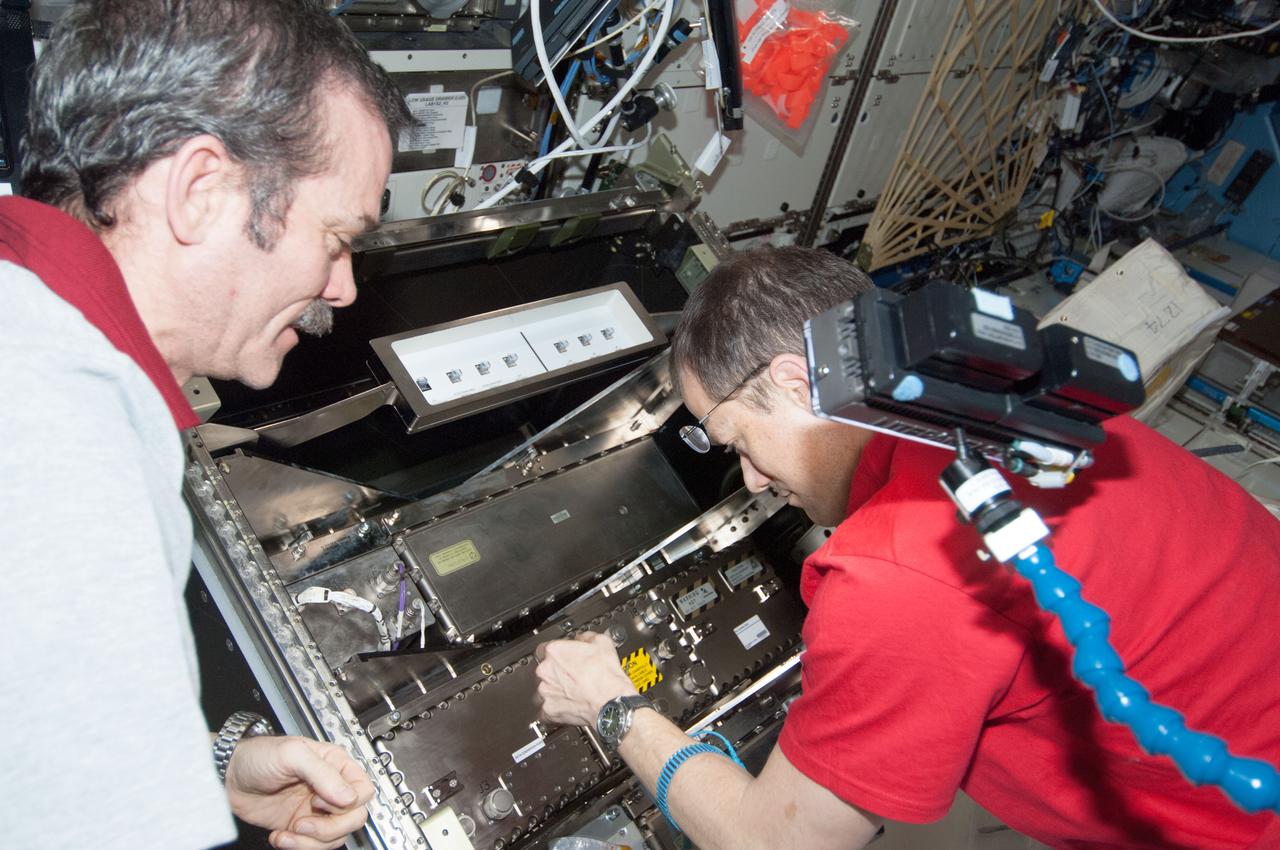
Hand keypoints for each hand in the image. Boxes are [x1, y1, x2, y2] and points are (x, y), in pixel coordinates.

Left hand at [224, 735, 374, 849]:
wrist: (227, 778)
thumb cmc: (257, 756)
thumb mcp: (291, 754)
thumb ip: (322, 772)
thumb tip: (348, 796)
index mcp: (335, 765)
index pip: (363, 790)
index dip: (347, 802)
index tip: (320, 801)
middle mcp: (330, 788)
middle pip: (355, 817)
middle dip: (330, 828)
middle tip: (303, 823)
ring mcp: (316, 810)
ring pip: (336, 836)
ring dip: (312, 842)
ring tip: (289, 833)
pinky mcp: (300, 827)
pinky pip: (314, 845)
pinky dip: (299, 847)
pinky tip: (280, 836)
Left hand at [534, 631, 638, 726]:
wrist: (611, 703)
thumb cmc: (607, 677)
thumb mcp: (602, 643)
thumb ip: (586, 637)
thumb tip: (584, 638)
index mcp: (555, 651)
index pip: (545, 648)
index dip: (557, 653)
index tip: (564, 657)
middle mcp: (545, 671)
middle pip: (544, 669)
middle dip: (556, 672)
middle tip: (572, 676)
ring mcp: (545, 691)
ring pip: (544, 688)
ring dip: (554, 689)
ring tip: (572, 692)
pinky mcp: (548, 710)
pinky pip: (547, 708)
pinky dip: (556, 707)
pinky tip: (569, 705)